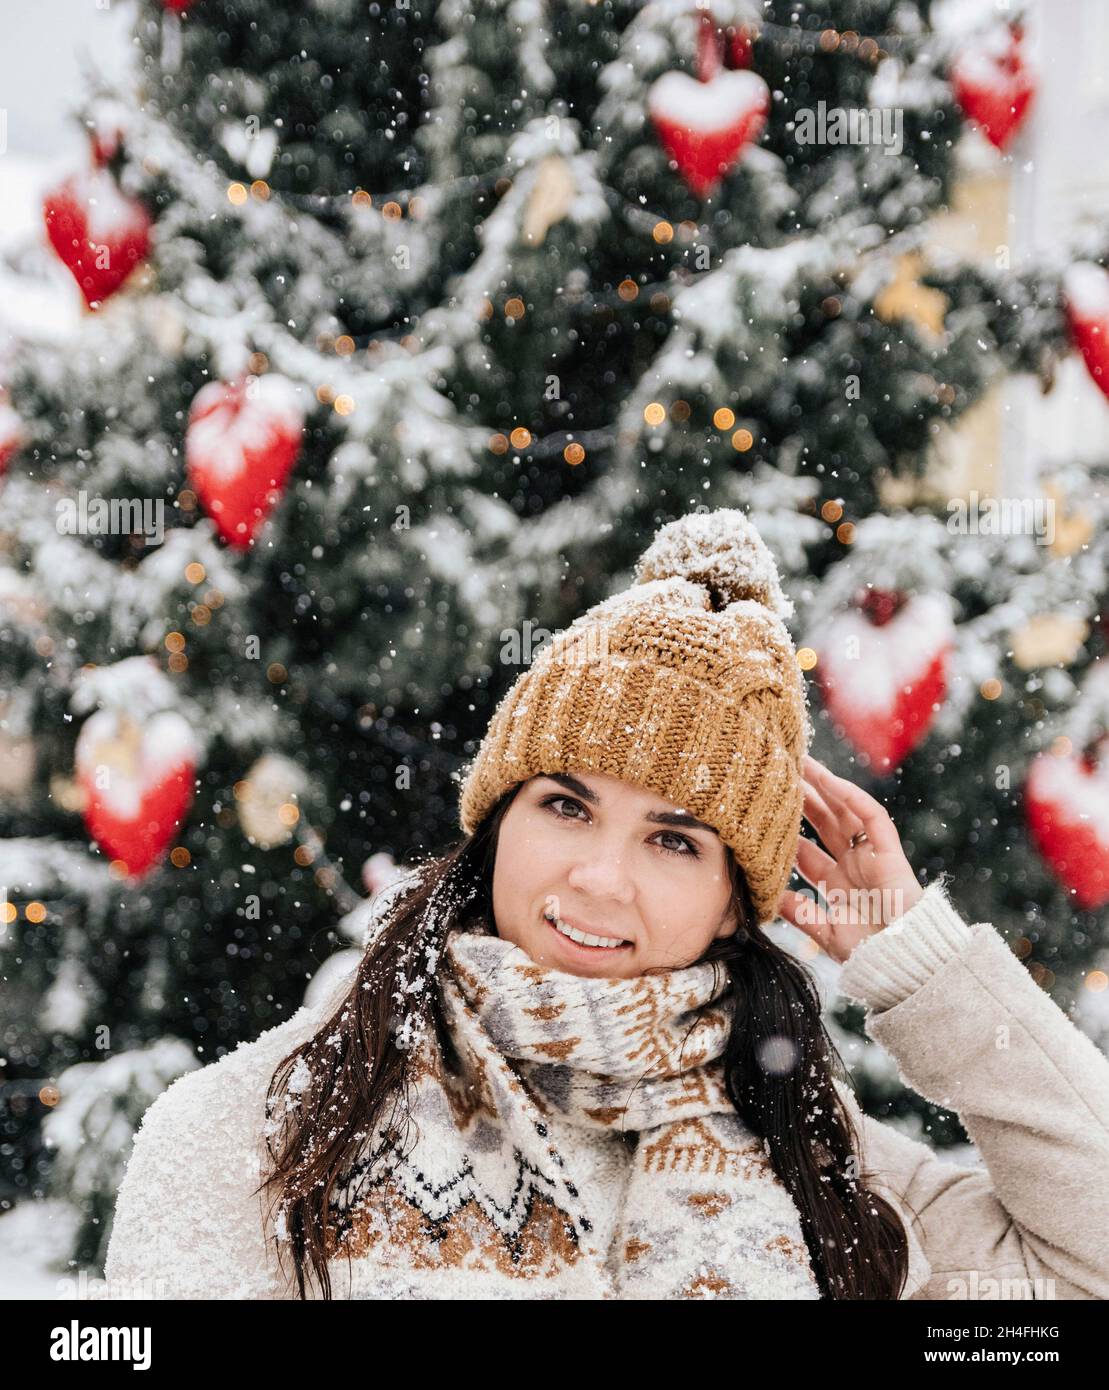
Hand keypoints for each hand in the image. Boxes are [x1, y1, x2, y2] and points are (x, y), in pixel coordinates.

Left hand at [776, 754, 924, 963]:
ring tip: (802, 762)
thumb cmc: (868, 956)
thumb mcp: (823, 932)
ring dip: (824, 786)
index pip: (804, 850)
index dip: (785, 830)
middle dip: (802, 798)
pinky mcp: (890, 853)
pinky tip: (831, 782)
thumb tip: (763, 896)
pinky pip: (872, 817)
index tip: (761, 811)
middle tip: (780, 772)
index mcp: (834, 885)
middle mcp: (851, 866)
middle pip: (822, 823)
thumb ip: (798, 912)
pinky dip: (853, 798)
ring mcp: (871, 857)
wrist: (905, 965)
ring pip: (844, 812)